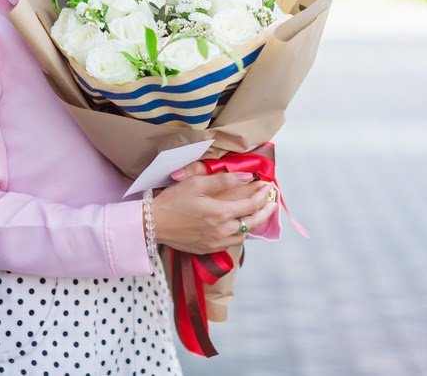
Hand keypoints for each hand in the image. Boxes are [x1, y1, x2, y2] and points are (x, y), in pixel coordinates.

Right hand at [152, 174, 277, 254]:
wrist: (153, 224)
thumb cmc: (173, 200)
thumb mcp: (197, 183)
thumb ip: (224, 180)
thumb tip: (247, 177)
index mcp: (220, 213)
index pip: (251, 205)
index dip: (263, 195)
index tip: (269, 186)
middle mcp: (222, 230)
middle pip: (252, 223)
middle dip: (266, 212)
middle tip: (273, 203)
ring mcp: (215, 242)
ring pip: (243, 236)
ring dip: (253, 225)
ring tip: (257, 214)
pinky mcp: (207, 249)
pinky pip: (231, 243)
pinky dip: (239, 234)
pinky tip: (238, 227)